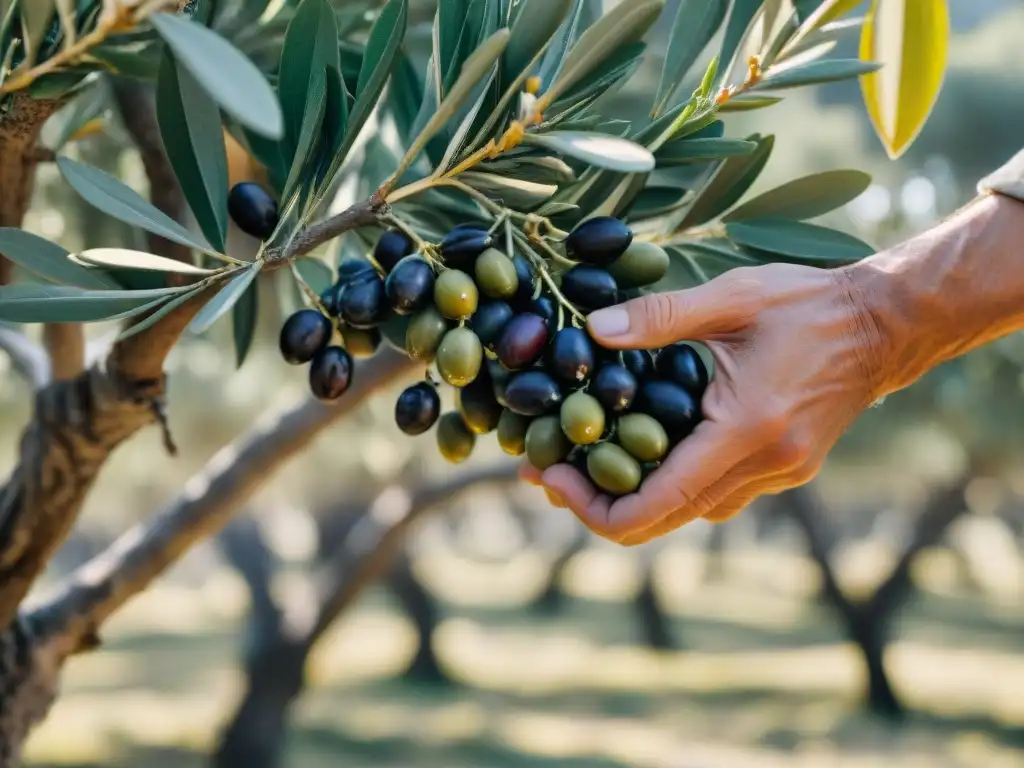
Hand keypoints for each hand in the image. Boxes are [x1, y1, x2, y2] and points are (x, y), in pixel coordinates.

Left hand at [521, 262, 889, 544]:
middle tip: (545, 468)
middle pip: (661, 520)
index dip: (591, 505)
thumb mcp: (731, 298)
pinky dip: (669, 481)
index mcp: (745, 432)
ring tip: (579, 455)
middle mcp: (762, 469)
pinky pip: (712, 493)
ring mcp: (776, 477)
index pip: (654, 505)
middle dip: (596, 502)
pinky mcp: (782, 470)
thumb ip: (660, 316)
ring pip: (686, 510)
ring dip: (631, 493)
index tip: (548, 473)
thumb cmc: (808, 305)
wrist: (885, 327)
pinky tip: (639, 445)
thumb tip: (591, 331)